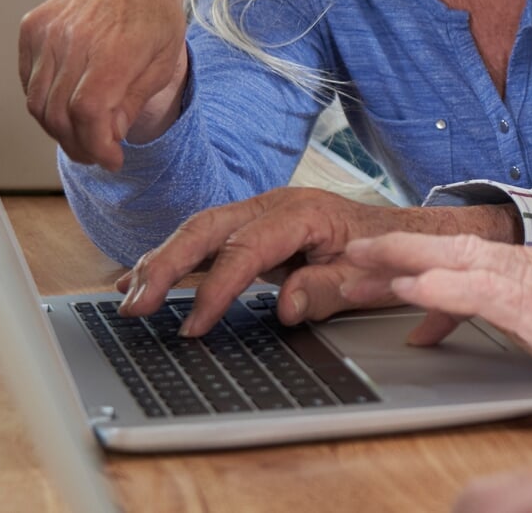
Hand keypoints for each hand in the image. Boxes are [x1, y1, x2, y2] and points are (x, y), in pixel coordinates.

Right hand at [18, 0, 188, 169]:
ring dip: (57, 129)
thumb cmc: (156, 16)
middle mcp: (74, 39)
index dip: (95, 146)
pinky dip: (43, 102)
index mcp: (113, 49)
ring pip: (38, 101)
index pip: (88, 113)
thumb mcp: (163, 62)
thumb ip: (133, 101)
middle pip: (59, 113)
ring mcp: (47, 32)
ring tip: (82, 135)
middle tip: (96, 154)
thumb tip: (108, 137)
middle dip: (78, 145)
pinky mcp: (32, 27)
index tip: (110, 160)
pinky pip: (28, 80)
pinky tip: (66, 106)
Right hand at [117, 187, 520, 336]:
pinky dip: (174, 257)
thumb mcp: (368, 277)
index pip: (244, 252)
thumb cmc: (388, 255)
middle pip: (207, 229)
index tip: (193, 326)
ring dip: (160, 260)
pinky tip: (144, 278)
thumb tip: (286, 306)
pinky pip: (207, 237)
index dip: (215, 290)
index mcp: (302, 213)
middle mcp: (274, 204)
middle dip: (166, 265)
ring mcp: (261, 211)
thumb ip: (328, 289)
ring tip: (125, 295)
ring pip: (200, 230)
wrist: (406, 234)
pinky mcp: (254, 225)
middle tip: (134, 305)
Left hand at [341, 233, 531, 407]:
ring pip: (463, 262)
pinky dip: (444, 289)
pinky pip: (487, 293)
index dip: (431, 260)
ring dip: (406, 263)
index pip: (482, 256)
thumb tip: (517, 327)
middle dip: (403, 249)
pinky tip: (412, 292)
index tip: (391, 270)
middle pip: (461, 247)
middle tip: (351, 252)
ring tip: (358, 266)